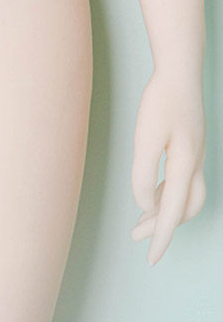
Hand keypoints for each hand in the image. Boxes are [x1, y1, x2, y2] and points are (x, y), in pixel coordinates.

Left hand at [130, 68, 205, 264]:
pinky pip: (181, 182)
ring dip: (164, 211)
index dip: (161, 237)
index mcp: (186, 166)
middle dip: (162, 227)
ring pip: (184, 197)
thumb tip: (145, 205)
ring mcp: (194, 157)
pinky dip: (166, 193)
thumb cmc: (161, 102)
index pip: (173, 213)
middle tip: (135, 236)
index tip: (150, 257)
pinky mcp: (189, 148)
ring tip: (140, 221)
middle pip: (183, 210)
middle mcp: (195, 166)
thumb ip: (144, 174)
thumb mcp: (146, 138)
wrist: (179, 73)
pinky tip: (150, 193)